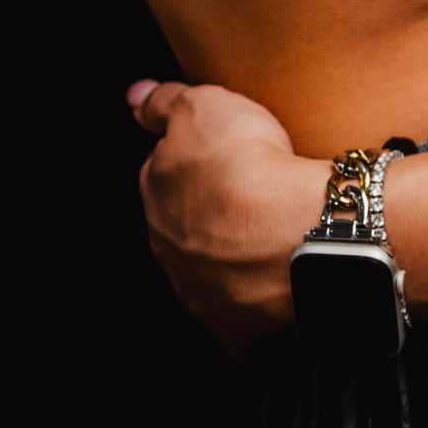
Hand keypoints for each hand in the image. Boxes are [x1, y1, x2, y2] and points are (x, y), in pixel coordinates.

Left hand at [127, 73, 327, 360]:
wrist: (292, 234)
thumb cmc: (247, 166)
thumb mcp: (203, 106)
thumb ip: (164, 103)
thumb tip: (134, 96)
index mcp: (157, 199)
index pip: (164, 174)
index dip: (194, 159)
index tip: (222, 154)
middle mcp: (170, 251)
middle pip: (183, 226)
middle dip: (206, 213)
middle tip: (246, 195)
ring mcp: (202, 294)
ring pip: (210, 273)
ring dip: (229, 260)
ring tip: (267, 240)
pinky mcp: (236, 331)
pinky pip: (239, 327)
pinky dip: (250, 316)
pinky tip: (270, 302)